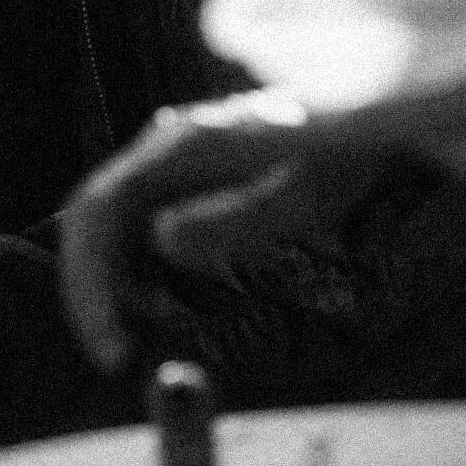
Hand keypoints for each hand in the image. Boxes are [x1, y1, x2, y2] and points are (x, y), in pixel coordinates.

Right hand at [60, 90, 407, 374]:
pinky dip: (138, 275)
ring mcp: (168, 163)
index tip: (111, 345)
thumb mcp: (304, 191)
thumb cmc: (347, 149)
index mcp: (179, 145)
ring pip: (109, 228)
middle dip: (92, 291)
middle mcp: (160, 149)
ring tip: (142, 338)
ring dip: (112, 286)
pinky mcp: (183, 180)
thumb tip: (158, 238)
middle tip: (116, 358)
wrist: (375, 106)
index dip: (90, 280)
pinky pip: (137, 230)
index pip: (98, 209)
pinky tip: (167, 308)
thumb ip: (235, 218)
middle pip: (90, 220)